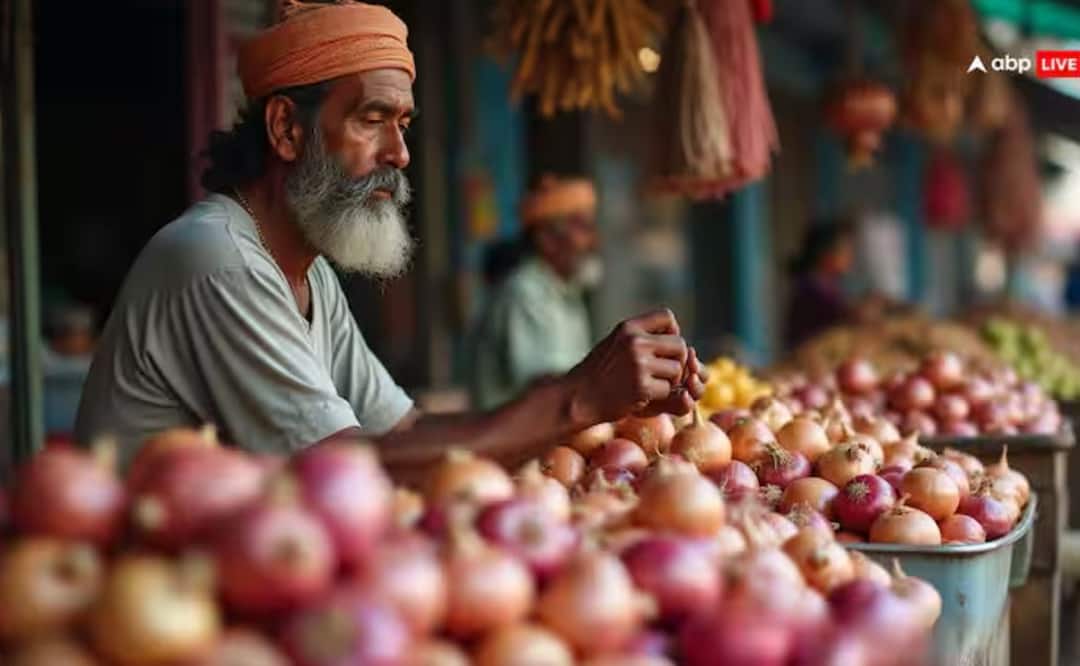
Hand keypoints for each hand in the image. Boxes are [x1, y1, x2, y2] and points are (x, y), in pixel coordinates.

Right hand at [564, 309, 705, 425]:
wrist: (577, 397)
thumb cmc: (596, 373)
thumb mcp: (615, 343)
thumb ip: (640, 338)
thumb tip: (678, 339)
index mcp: (628, 328)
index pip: (667, 316)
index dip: (673, 332)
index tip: (664, 348)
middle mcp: (635, 342)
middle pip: (680, 345)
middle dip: (677, 361)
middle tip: (664, 373)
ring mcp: (639, 364)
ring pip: (676, 370)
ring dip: (669, 382)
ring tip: (650, 385)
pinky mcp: (642, 387)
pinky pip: (668, 390)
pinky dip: (660, 396)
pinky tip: (643, 397)